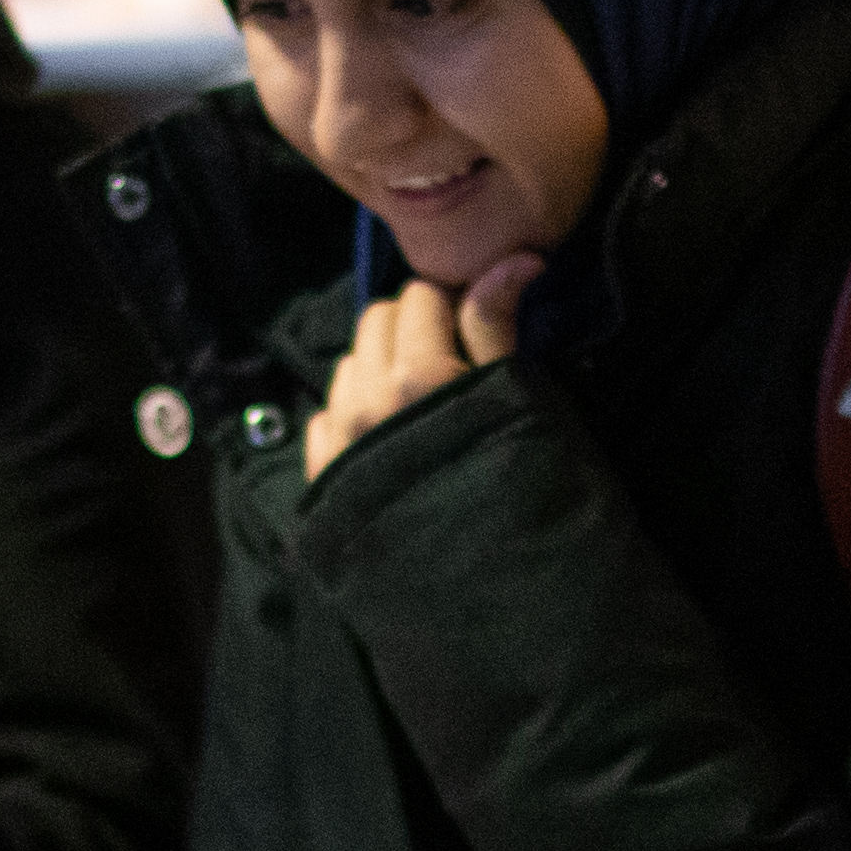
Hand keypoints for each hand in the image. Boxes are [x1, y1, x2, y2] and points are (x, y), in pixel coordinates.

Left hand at [303, 258, 536, 481]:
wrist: (495, 594)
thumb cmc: (526, 492)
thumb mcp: (520, 404)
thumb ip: (498, 327)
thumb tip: (516, 256)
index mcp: (418, 375)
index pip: (420, 297)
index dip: (454, 305)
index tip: (478, 331)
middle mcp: (365, 401)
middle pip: (375, 322)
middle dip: (412, 327)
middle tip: (452, 361)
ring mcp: (339, 442)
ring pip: (348, 365)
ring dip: (380, 368)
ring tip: (422, 404)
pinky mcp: (323, 480)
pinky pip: (323, 418)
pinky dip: (351, 414)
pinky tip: (387, 437)